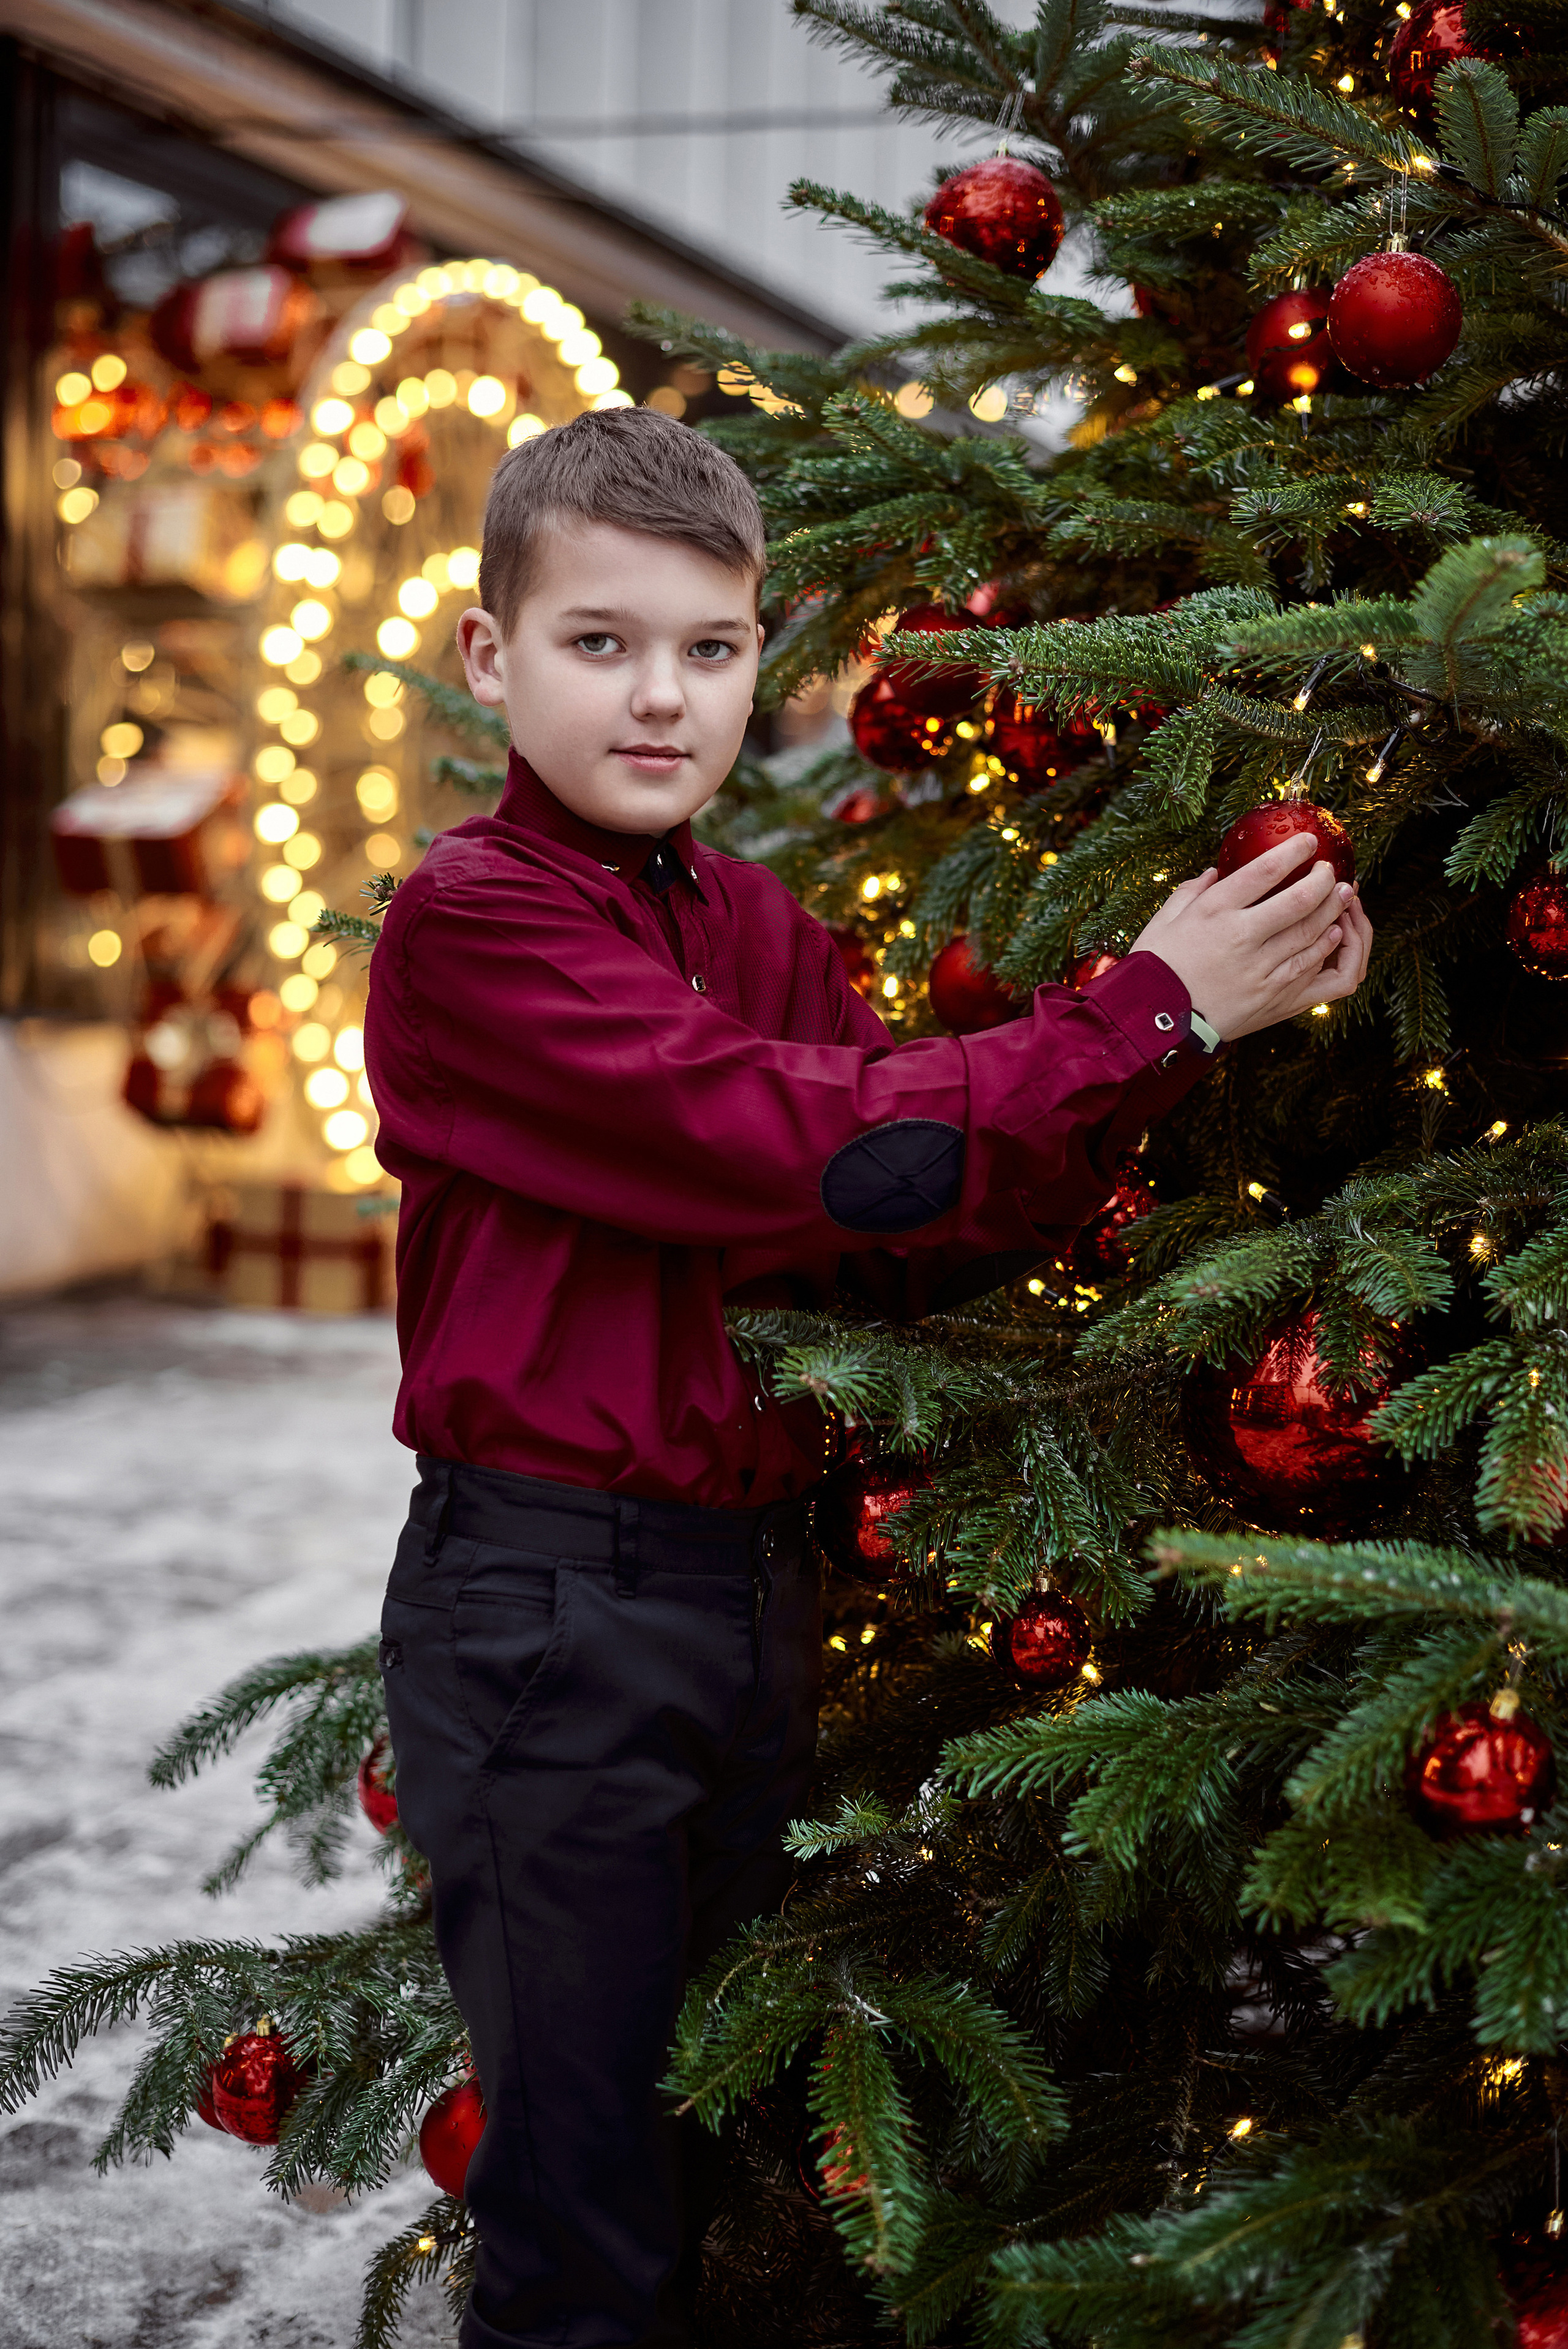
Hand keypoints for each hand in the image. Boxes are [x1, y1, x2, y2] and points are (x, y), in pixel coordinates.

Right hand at [1128, 832, 1372, 1040]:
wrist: (1155, 1026)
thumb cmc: (1155, 969)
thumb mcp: (1162, 922)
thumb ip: (1190, 892)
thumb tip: (1213, 872)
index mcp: (1214, 912)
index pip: (1265, 870)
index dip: (1293, 851)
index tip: (1308, 842)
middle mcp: (1243, 938)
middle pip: (1301, 899)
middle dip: (1324, 880)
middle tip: (1330, 870)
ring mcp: (1263, 971)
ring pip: (1314, 932)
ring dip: (1335, 909)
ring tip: (1345, 894)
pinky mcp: (1275, 999)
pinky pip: (1314, 969)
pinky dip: (1329, 947)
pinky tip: (1334, 933)